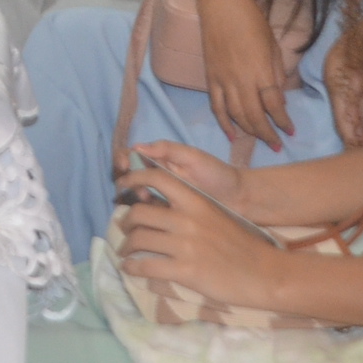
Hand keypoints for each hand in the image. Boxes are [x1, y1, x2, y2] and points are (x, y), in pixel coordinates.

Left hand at [112, 162, 282, 306]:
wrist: (263, 272)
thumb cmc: (241, 245)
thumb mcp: (215, 216)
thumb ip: (190, 209)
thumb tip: (162, 207)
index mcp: (197, 202)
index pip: (158, 178)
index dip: (133, 179)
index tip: (122, 187)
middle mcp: (188, 220)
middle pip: (139, 213)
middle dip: (125, 223)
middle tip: (124, 230)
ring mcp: (186, 246)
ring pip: (138, 240)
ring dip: (125, 247)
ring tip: (125, 252)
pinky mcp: (185, 271)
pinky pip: (146, 267)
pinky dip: (132, 268)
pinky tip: (130, 269)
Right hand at [127, 139, 246, 205]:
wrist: (239, 201)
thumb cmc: (218, 174)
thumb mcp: (193, 157)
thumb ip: (167, 149)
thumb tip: (137, 147)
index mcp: (161, 159)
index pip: (132, 155)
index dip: (123, 159)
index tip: (125, 166)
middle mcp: (157, 177)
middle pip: (128, 175)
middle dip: (126, 180)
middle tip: (139, 189)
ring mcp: (161, 196)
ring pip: (134, 195)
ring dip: (134, 197)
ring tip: (147, 200)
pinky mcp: (167, 215)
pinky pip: (147, 213)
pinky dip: (143, 213)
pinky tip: (151, 215)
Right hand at [202, 0, 295, 152]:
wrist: (221, 6)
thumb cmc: (252, 21)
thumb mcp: (273, 45)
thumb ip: (276, 73)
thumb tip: (278, 98)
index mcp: (261, 70)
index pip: (273, 105)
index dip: (283, 121)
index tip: (290, 132)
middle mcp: (241, 80)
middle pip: (254, 115)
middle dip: (267, 134)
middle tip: (276, 145)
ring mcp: (223, 81)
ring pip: (236, 114)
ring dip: (249, 131)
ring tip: (260, 139)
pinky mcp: (210, 79)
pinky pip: (216, 106)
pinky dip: (223, 123)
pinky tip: (232, 134)